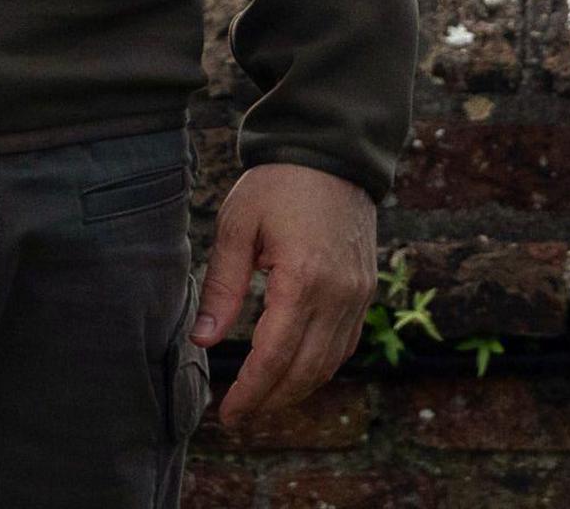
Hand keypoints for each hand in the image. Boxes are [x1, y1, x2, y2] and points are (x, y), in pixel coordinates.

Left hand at [194, 159, 376, 426]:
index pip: (274, 358)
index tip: (227, 415)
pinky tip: (294, 372)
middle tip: (239, 416)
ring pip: (328, 364)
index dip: (250, 393)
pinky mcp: (366, 290)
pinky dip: (320, 367)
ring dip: (295, 390)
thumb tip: (203, 341)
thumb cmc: (278, 185)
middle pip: (304, 371)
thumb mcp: (237, 227)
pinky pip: (345, 344)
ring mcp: (358, 294)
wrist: (333, 154)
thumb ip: (223, 288)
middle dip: (269, 401)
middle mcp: (338, 294)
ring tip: (262, 400)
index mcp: (303, 279)